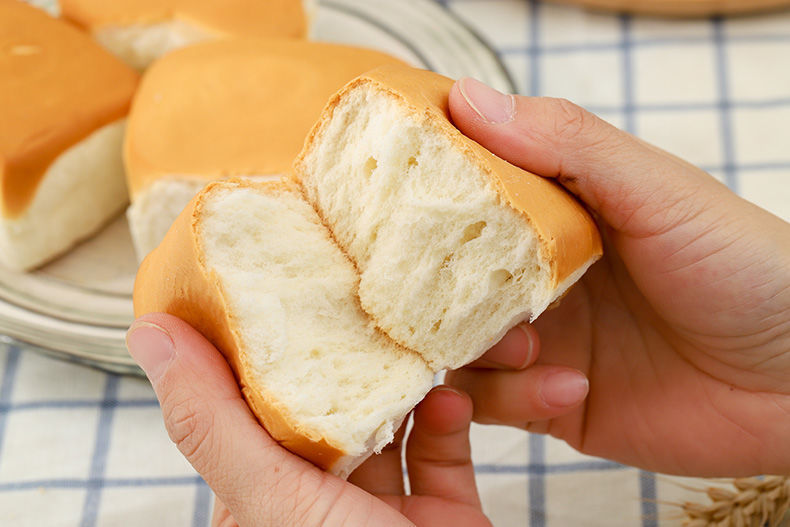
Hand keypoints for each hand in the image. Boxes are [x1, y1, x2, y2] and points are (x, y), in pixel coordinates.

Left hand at [126, 313, 492, 526]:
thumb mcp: (275, 501)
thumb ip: (214, 420)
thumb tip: (148, 331)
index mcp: (263, 491)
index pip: (258, 391)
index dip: (274, 333)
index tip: (293, 272)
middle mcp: (320, 496)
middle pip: (336, 398)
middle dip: (365, 352)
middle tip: (379, 298)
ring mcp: (385, 507)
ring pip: (399, 416)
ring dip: (423, 379)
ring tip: (434, 340)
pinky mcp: (445, 515)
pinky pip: (445, 452)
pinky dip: (453, 422)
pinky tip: (453, 403)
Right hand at [445, 78, 789, 476]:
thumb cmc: (744, 268)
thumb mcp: (658, 191)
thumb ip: (567, 144)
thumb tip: (465, 97)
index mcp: (553, 211)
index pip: (466, 189)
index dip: (422, 188)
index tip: (379, 192)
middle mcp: (535, 273)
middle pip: (441, 274)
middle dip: (430, 285)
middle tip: (432, 290)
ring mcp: (538, 338)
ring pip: (453, 344)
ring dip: (474, 350)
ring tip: (529, 347)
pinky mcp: (546, 399)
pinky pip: (491, 405)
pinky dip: (515, 400)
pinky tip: (570, 389)